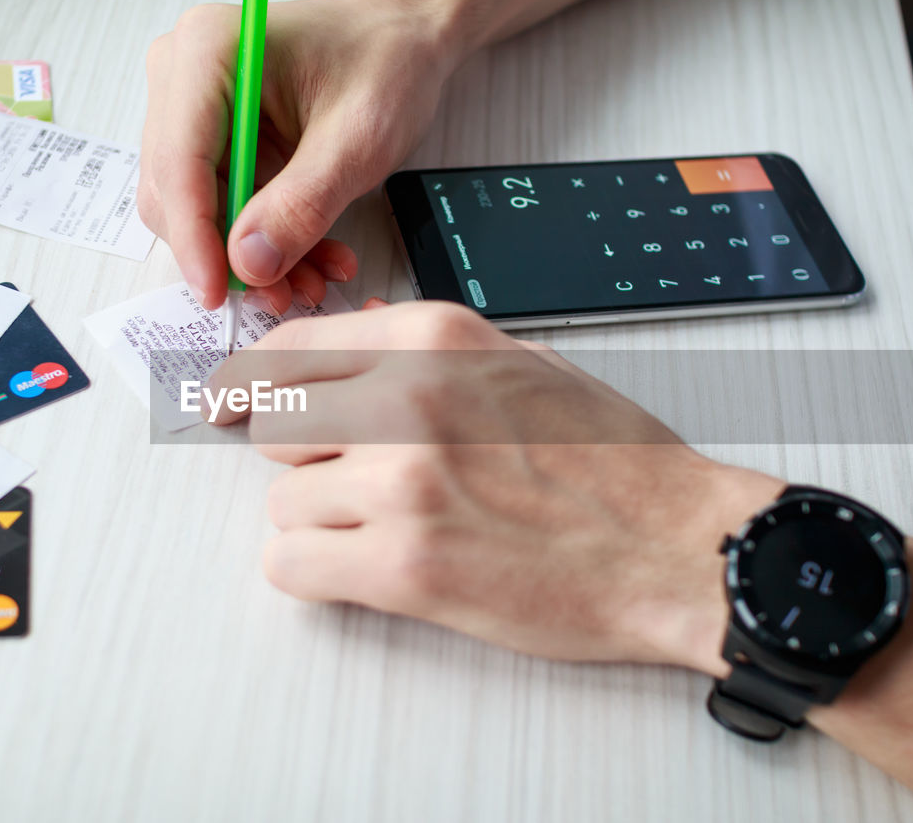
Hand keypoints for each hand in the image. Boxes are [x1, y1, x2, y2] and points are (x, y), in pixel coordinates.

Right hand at [140, 0, 461, 312]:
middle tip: (282, 291)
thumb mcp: (358, 139)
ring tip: (309, 277)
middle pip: (175, 193)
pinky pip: (222, 208)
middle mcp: (185, 76)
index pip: (178, 163)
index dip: (195, 237)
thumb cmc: (385, 61)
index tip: (218, 291)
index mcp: (209, 52)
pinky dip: (262, 241)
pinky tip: (308, 256)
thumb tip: (249, 262)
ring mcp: (194, 109)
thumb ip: (302, 204)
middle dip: (227, 254)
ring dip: (249, 256)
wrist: (404, 42)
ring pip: (197, 211)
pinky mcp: (213, 139)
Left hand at [209, 302, 784, 672]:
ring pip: (279, 501)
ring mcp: (402, 482)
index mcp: (434, 339)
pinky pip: (289, 564)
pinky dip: (317, 573)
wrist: (677, 547)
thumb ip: (424, 349)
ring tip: (388, 530)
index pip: (287, 349)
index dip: (253, 386)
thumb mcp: (521, 363)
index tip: (235, 408)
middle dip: (299, 457)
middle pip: (269, 424)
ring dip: (317, 522)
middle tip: (347, 480)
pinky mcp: (404, 564)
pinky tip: (369, 568)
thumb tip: (347, 338)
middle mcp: (407, 398)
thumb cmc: (613, 462)